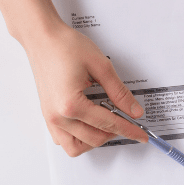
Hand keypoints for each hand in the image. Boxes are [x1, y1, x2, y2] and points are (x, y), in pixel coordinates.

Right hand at [25, 22, 148, 156]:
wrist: (42, 37)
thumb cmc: (65, 46)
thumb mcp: (100, 66)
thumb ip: (119, 92)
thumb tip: (133, 110)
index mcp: (71, 105)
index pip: (107, 124)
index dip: (128, 130)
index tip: (141, 135)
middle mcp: (58, 116)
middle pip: (93, 139)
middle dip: (114, 133)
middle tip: (128, 122)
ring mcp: (50, 117)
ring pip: (74, 147)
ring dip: (94, 140)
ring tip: (107, 125)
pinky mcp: (47, 114)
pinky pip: (62, 139)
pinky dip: (78, 138)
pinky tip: (88, 124)